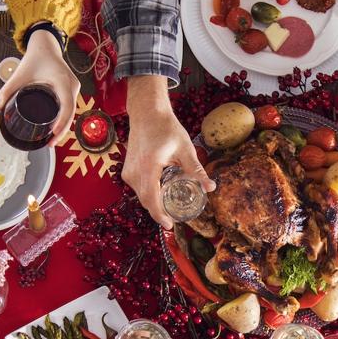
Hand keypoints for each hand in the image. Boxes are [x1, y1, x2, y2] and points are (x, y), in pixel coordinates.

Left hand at [0, 29, 79, 146]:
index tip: (52, 134)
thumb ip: (6, 91)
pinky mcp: (72, 89)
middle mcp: (72, 85)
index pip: (67, 106)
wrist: (45, 46)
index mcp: (61, 81)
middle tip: (49, 144)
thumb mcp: (19, 75)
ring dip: (64, 126)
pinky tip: (58, 129)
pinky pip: (71, 106)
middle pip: (71, 113)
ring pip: (72, 111)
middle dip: (62, 130)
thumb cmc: (34, 59)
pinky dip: (65, 118)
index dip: (61, 123)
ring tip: (52, 140)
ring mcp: (74, 87)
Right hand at [123, 77, 214, 228]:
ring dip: (154, 204)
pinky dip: (149, 194)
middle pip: (146, 201)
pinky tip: (161, 194)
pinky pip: (138, 189)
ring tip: (169, 209)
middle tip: (174, 220)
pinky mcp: (127, 171)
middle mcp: (134, 172)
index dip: (160, 216)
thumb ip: (196, 170)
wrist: (146, 113)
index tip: (170, 226)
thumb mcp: (185, 149)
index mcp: (149, 167)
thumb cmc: (166, 128)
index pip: (151, 200)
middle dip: (159, 213)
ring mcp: (128, 172)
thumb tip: (211, 187)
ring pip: (141, 196)